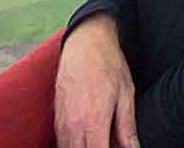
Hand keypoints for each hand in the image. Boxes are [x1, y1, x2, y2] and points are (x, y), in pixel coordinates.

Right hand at [54, 13, 138, 147]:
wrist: (85, 45)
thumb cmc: (109, 65)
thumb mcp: (126, 92)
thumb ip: (127, 125)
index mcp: (94, 121)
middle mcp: (74, 127)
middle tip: (111, 142)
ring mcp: (62, 125)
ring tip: (103, 138)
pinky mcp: (56, 121)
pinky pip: (62, 144)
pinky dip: (75, 146)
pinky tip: (90, 138)